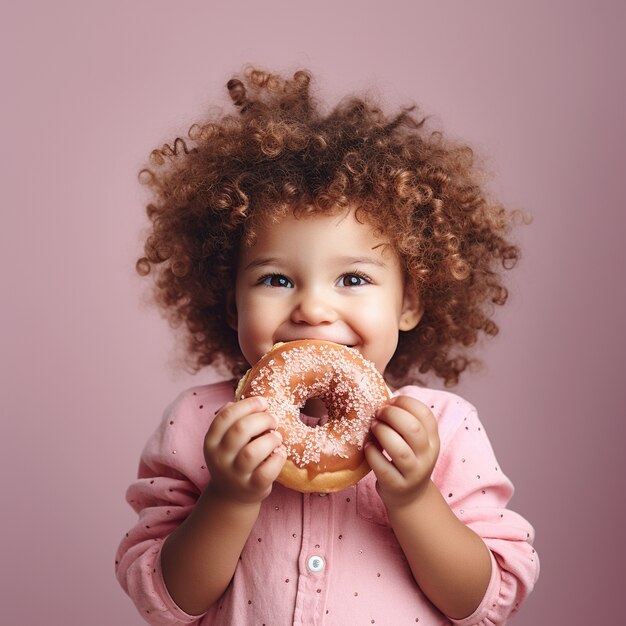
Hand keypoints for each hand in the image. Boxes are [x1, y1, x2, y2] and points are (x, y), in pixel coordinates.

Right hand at [203, 396, 285, 503]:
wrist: (232, 495)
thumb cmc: (234, 457)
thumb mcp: (225, 439)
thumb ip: (234, 419)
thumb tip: (250, 400)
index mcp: (211, 441)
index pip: (226, 416)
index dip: (247, 405)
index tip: (263, 402)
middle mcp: (220, 458)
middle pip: (240, 430)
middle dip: (263, 419)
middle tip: (273, 420)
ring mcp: (235, 475)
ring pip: (252, 452)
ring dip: (270, 439)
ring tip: (277, 437)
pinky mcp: (252, 488)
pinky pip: (266, 472)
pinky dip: (278, 458)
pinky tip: (280, 453)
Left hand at [364, 395, 439, 509]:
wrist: (409, 497)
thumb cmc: (406, 458)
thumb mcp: (413, 440)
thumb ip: (403, 419)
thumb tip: (380, 389)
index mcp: (432, 439)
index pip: (425, 414)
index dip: (405, 402)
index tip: (390, 402)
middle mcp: (427, 455)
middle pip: (413, 429)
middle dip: (391, 415)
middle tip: (378, 413)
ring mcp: (414, 472)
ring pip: (400, 450)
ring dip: (382, 433)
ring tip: (373, 427)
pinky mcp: (397, 486)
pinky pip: (383, 467)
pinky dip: (372, 453)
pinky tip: (367, 446)